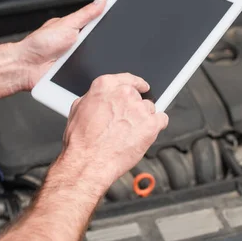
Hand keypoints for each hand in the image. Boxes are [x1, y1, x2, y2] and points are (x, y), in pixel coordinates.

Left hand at [16, 0, 106, 89]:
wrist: (27, 67)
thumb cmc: (39, 44)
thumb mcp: (67, 24)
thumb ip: (86, 14)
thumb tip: (101, 0)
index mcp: (76, 29)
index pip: (98, 24)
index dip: (110, 22)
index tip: (122, 20)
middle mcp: (78, 44)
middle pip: (101, 43)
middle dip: (104, 44)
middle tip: (96, 43)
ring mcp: (77, 59)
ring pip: (97, 59)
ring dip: (95, 60)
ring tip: (82, 57)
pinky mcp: (77, 74)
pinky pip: (89, 73)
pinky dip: (89, 72)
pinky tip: (83, 69)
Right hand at [57, 73, 168, 190]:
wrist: (89, 162)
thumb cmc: (81, 141)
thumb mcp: (78, 110)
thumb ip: (96, 98)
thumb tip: (103, 98)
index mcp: (105, 86)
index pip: (128, 78)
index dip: (137, 84)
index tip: (142, 87)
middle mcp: (124, 94)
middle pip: (139, 97)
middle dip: (134, 109)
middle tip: (125, 124)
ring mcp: (139, 108)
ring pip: (150, 109)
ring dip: (143, 119)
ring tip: (130, 134)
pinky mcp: (151, 124)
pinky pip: (162, 120)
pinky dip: (156, 127)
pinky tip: (145, 135)